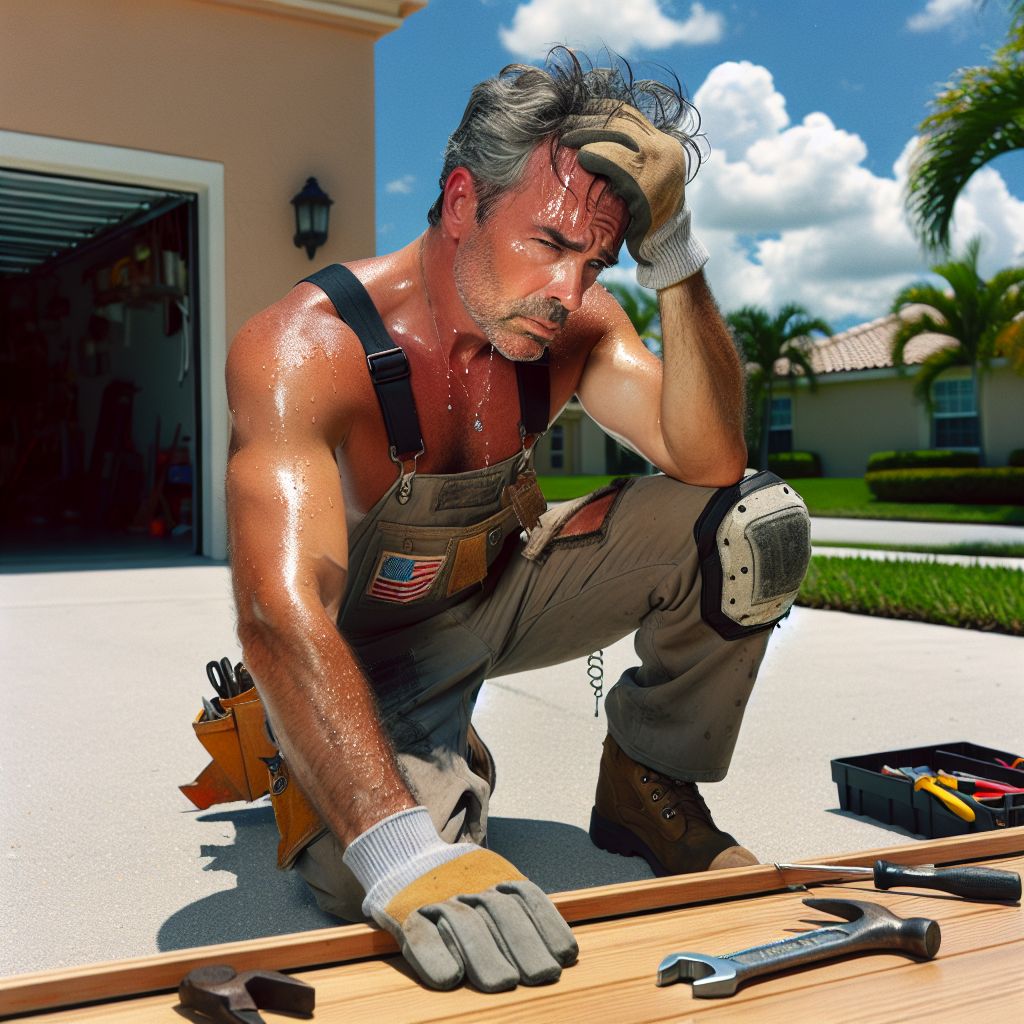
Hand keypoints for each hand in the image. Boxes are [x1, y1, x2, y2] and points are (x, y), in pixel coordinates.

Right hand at [343, 808, 576, 990]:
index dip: (547, 925)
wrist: (403, 854)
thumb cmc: (456, 879)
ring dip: (485, 955)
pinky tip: (449, 978)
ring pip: (465, 925)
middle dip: (524, 945)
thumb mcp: (490, 877)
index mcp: (493, 875)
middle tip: (543, 975)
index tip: (566, 954)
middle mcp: (468, 886)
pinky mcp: (406, 914)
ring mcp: (437, 899)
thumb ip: (518, 906)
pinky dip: (434, 957)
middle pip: (501, 915)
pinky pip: (420, 935)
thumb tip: (563, 952)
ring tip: (504, 983)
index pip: (527, 898)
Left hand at [563, 102, 707, 289]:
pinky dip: (598, 157)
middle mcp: (665, 149)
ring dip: (588, 133)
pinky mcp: (648, 185)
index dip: (600, 109)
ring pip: (618, 136)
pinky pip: (617, 163)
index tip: (576, 110)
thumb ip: (628, 156)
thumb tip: (591, 138)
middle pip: (621, 121)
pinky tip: (582, 157)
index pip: (628, 115)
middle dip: (589, 118)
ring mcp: (659, 166)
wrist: (665, 245)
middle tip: (564, 122)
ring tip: (566, 138)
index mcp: (664, 144)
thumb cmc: (646, 215)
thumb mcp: (644, 177)